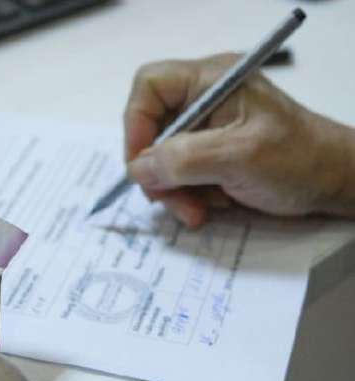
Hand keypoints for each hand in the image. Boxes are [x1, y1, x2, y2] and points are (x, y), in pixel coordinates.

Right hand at [124, 53, 354, 227]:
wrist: (333, 183)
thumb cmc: (296, 160)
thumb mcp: (238, 157)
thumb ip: (183, 160)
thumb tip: (137, 168)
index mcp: (210, 80)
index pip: (150, 86)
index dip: (136, 123)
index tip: (142, 163)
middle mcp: (203, 97)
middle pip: (151, 128)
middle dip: (158, 170)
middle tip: (170, 200)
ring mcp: (206, 126)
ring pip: (161, 157)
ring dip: (173, 190)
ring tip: (198, 211)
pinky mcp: (209, 151)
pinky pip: (179, 173)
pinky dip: (187, 194)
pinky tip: (211, 206)